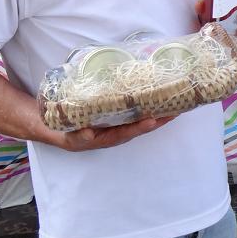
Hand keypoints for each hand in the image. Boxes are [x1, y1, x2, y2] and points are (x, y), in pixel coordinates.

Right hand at [48, 114, 175, 151]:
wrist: (61, 130)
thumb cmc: (67, 133)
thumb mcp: (70, 136)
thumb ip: (79, 135)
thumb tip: (87, 134)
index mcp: (107, 138)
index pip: (127, 132)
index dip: (140, 127)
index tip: (152, 121)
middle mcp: (118, 133)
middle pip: (141, 127)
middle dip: (159, 120)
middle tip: (175, 111)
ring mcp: (120, 125)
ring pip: (142, 120)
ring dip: (159, 114)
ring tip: (175, 105)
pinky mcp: (120, 117)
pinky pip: (137, 114)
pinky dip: (149, 107)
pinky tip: (160, 99)